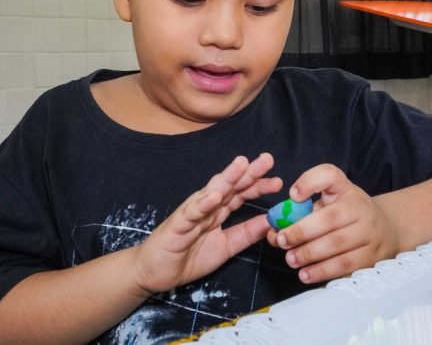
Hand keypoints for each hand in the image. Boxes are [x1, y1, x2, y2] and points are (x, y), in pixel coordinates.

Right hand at [132, 153, 282, 295]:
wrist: (154, 272)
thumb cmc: (187, 256)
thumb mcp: (225, 247)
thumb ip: (246, 234)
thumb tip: (271, 221)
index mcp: (218, 211)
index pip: (241, 194)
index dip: (258, 186)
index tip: (278, 181)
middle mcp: (206, 206)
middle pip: (230, 186)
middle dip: (248, 173)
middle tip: (267, 159)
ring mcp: (191, 213)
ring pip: (211, 192)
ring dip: (227, 178)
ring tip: (242, 165)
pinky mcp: (178, 225)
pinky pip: (191, 213)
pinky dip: (202, 204)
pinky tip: (214, 196)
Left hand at [266, 164, 399, 283]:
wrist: (386, 229)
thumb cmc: (346, 213)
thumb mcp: (328, 201)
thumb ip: (300, 211)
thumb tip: (273, 228)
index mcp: (345, 189)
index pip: (329, 176)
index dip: (310, 182)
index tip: (292, 194)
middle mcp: (360, 207)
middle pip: (330, 219)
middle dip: (301, 232)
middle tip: (282, 241)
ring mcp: (369, 232)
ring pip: (337, 245)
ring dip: (310, 254)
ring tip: (291, 260)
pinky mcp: (372, 256)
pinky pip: (345, 265)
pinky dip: (323, 271)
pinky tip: (306, 274)